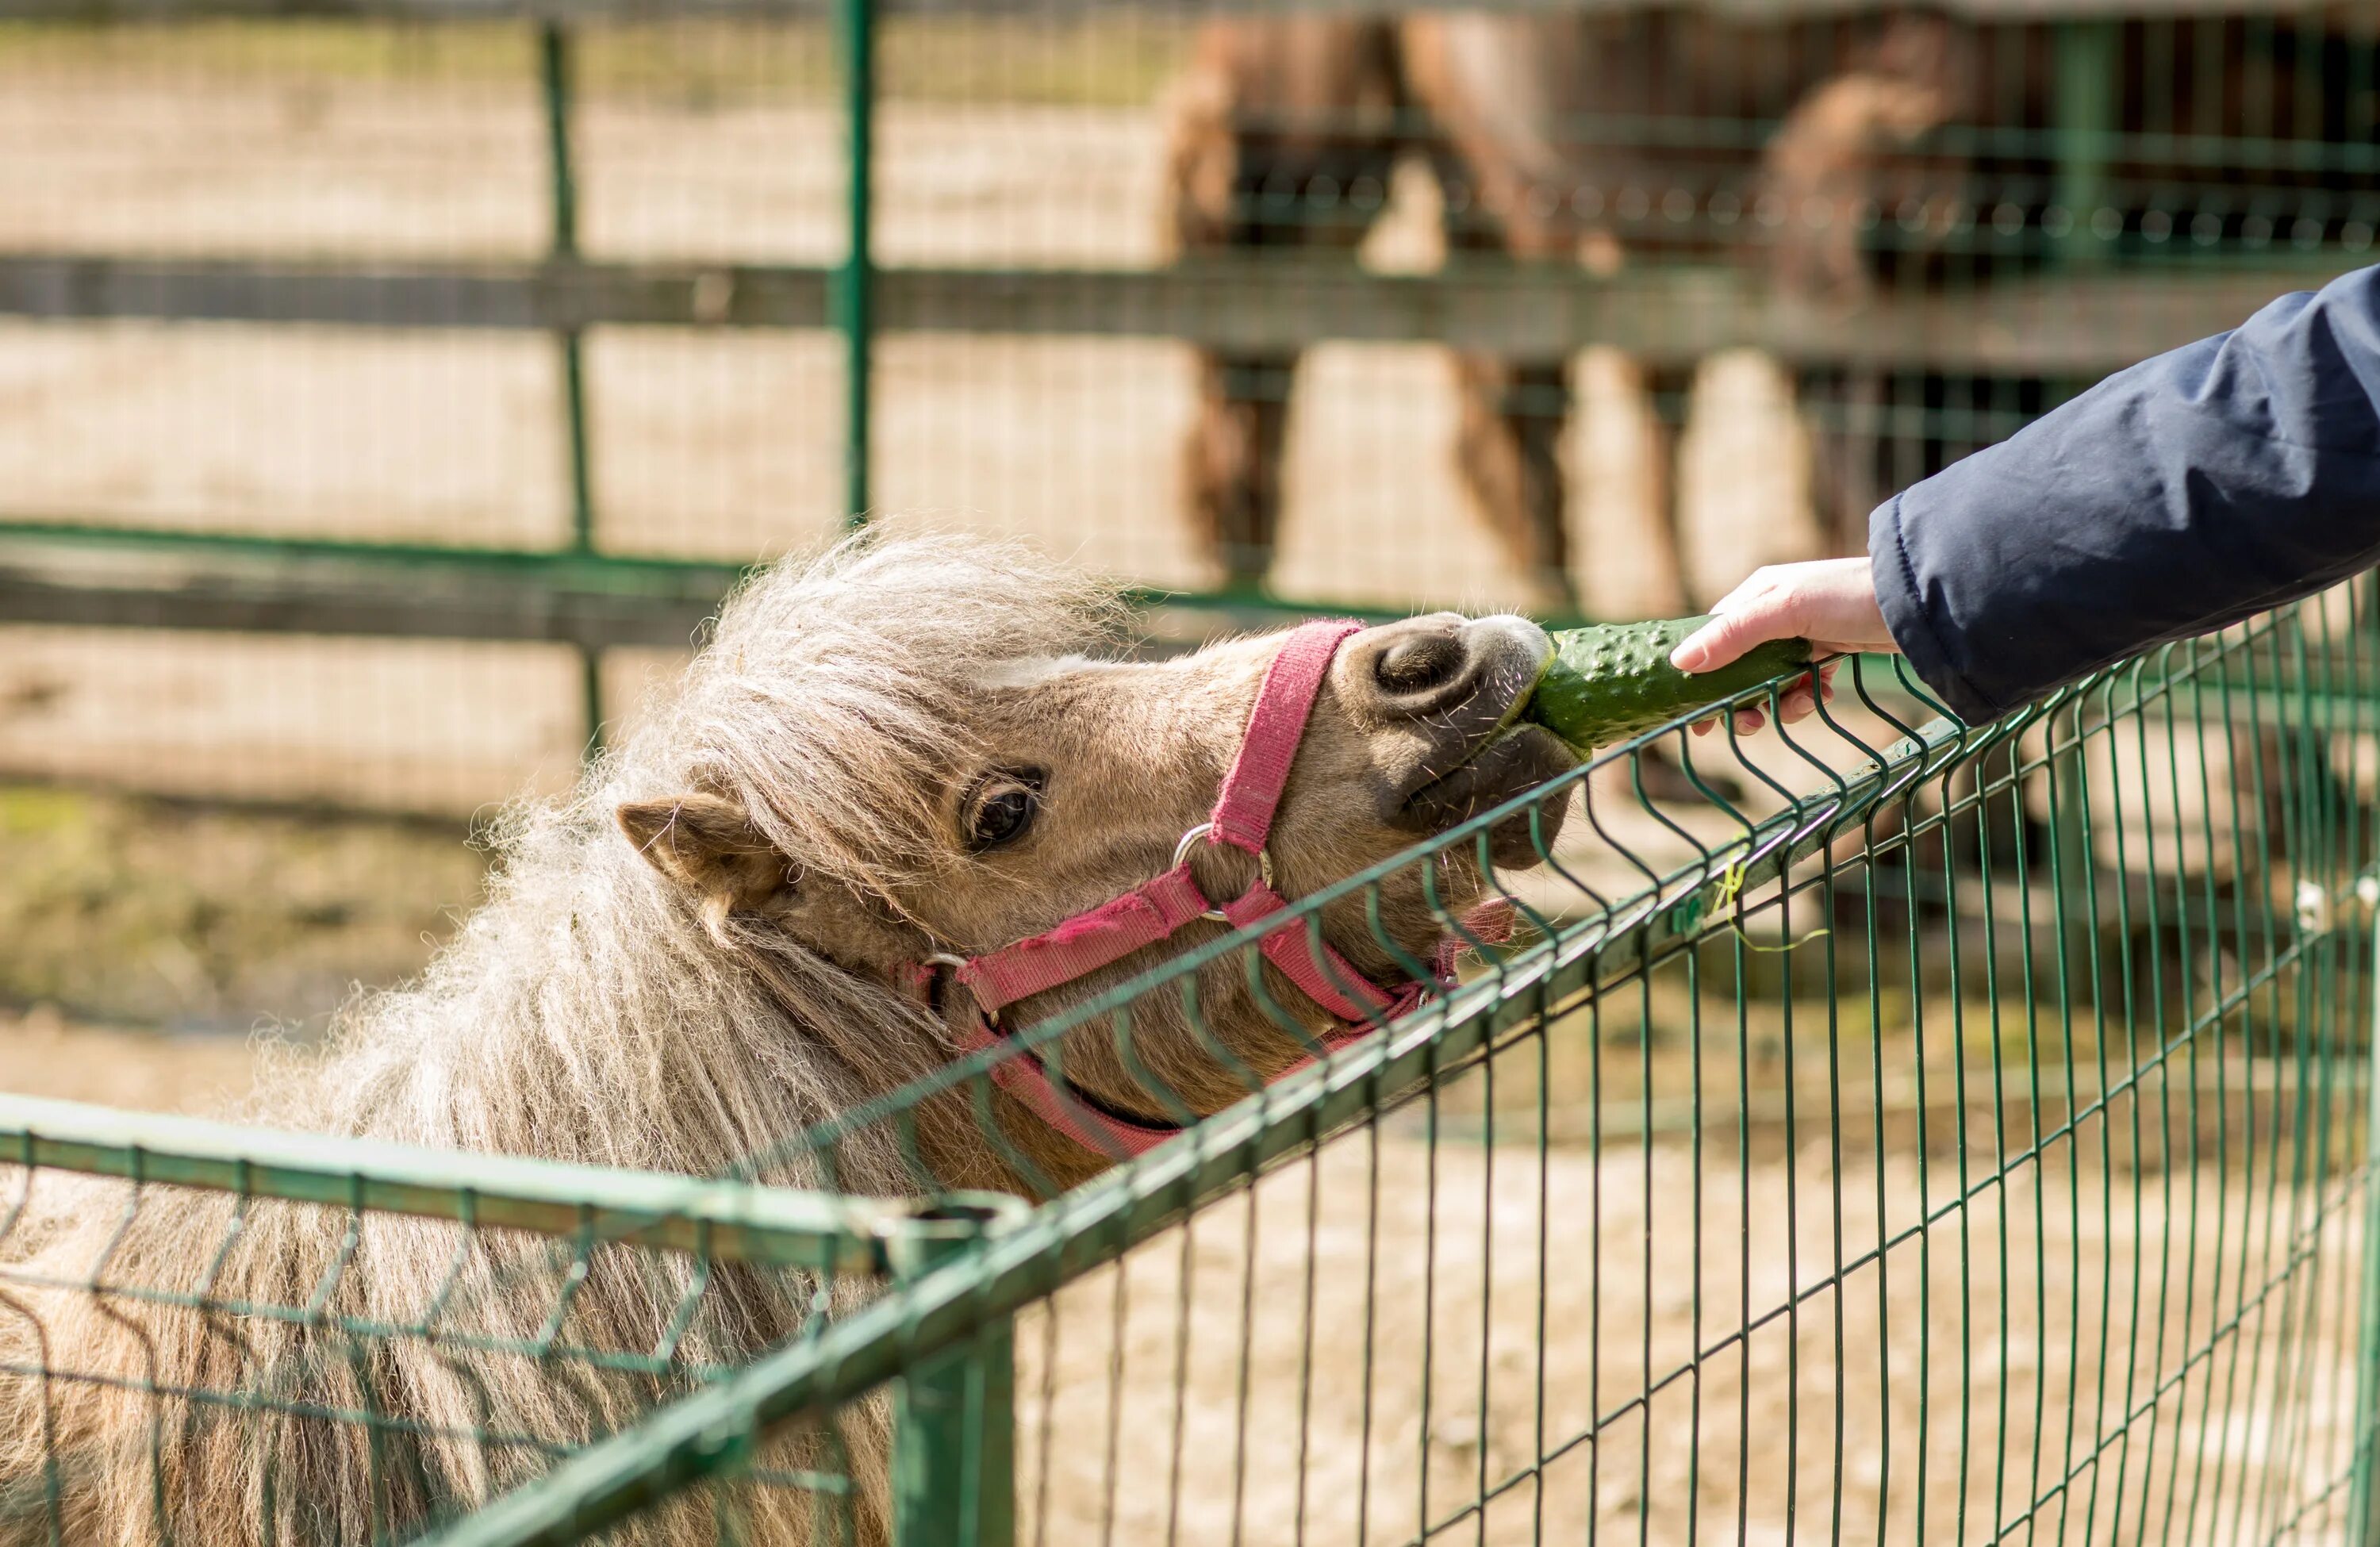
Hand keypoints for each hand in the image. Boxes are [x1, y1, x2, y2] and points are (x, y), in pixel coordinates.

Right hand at [1670, 557, 1896, 736]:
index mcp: (1756, 594)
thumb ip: (1734, 634)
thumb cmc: (1851, 596)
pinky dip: (1806, 694)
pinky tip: (1823, 691)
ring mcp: (1802, 633)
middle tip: (1752, 724)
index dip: (1702, 677)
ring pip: (1770, 680)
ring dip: (1779, 699)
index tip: (1698, 715)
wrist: (1920, 602)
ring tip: (1801, 703)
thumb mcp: (1786, 611)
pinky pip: (1801, 682)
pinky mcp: (1828, 650)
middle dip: (1743, 698)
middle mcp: (1773, 612)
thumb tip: (1680, 662)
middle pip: (1739, 666)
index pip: (1713, 638)